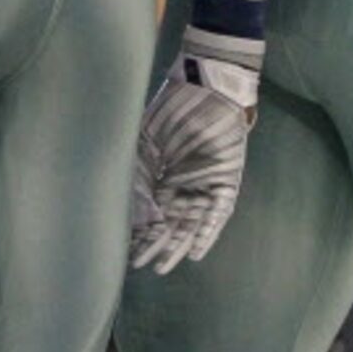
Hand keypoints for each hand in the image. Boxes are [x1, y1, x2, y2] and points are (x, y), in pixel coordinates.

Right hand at [131, 55, 257, 274]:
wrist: (206, 85)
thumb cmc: (172, 109)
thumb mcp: (145, 143)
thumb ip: (139, 178)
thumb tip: (139, 216)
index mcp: (162, 172)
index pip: (150, 209)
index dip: (139, 231)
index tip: (126, 252)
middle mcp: (183, 183)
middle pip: (169, 220)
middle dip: (157, 244)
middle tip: (143, 266)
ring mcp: (205, 182)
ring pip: (191, 221)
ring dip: (179, 244)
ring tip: (165, 266)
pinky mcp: (226, 180)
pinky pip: (217, 212)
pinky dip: (208, 232)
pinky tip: (198, 252)